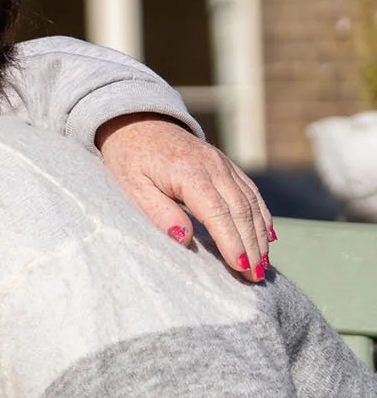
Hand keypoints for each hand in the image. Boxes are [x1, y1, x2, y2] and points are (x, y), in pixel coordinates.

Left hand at [96, 113, 273, 280]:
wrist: (137, 121)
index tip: (241, 267)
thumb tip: (184, 239)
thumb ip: (158, 212)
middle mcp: (213, 166)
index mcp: (189, 173)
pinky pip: (250, 192)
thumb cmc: (129, 157)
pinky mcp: (226, 165)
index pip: (218, 212)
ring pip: (251, 203)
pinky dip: (262, 216)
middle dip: (252, 246)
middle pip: (241, 211)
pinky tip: (267, 237)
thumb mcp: (132, 186)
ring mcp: (223, 164)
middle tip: (256, 276)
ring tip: (263, 265)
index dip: (232, 241)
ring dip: (260, 235)